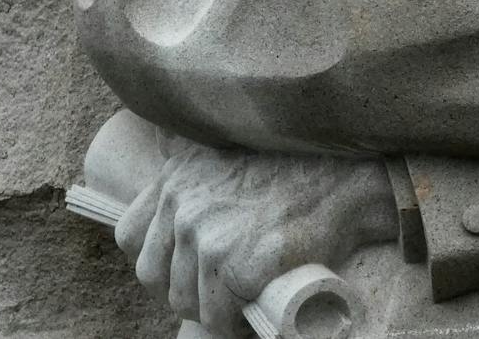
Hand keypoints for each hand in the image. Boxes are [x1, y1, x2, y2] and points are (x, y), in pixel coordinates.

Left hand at [115, 143, 398, 336]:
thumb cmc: (300, 172)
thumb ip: (197, 177)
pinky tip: (255, 307)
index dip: (160, 258)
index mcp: (176, 176)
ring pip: (183, 302)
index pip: (131, 236)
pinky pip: (216, 317)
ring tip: (244, 297)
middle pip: (153, 276)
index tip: (190, 265)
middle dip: (186, 288)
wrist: (347, 181)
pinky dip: (234, 322)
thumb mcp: (231, 157)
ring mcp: (205, 233)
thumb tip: (181, 205)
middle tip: (224, 287)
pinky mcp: (233, 263)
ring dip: (213, 307)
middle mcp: (182, 202)